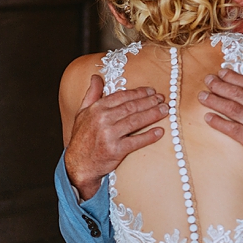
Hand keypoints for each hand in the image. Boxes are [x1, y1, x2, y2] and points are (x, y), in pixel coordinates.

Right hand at [65, 75, 166, 198]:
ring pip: (136, 121)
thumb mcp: (82, 113)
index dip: (139, 92)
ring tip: (165, 110)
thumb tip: (96, 77)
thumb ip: (91, 94)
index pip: (122, 96)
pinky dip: (150, 136)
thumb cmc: (81, 138)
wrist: (77, 165)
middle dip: (149, 101)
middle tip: (162, 99)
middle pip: (132, 107)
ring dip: (153, 114)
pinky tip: (160, 131)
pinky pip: (137, 141)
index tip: (151, 91)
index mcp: (96, 109)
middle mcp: (103, 120)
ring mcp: (109, 135)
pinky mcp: (116, 150)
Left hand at [200, 66, 242, 177]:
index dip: (232, 77)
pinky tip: (208, 117)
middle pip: (235, 93)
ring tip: (203, 96)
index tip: (221, 72)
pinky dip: (218, 122)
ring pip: (230, 108)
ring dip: (214, 101)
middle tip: (208, 80)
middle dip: (219, 85)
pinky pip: (230, 128)